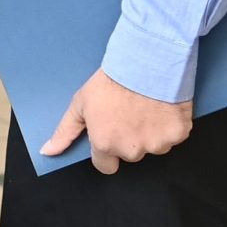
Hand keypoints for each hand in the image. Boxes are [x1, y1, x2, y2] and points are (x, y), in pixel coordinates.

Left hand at [42, 69, 193, 173]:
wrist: (144, 61)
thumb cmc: (111, 81)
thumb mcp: (80, 103)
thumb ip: (65, 131)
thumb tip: (47, 151)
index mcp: (106, 145)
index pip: (105, 165)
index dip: (106, 149)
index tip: (110, 132)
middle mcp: (131, 150)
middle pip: (129, 154)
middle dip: (128, 139)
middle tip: (127, 112)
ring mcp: (157, 144)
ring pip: (153, 146)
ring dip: (150, 132)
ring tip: (145, 106)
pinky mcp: (179, 135)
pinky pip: (174, 136)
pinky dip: (170, 124)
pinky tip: (161, 106)